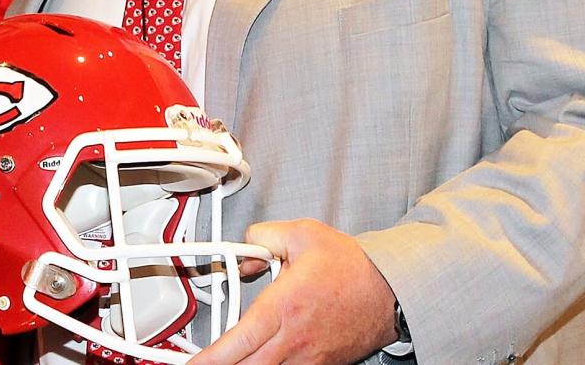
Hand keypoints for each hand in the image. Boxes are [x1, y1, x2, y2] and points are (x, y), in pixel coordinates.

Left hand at [191, 219, 396, 364]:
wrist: (390, 289)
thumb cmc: (352, 266)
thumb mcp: (302, 233)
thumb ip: (264, 236)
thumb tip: (244, 250)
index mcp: (285, 306)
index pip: (238, 340)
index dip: (211, 357)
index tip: (194, 363)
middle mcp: (295, 337)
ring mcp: (309, 356)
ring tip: (226, 361)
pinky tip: (257, 362)